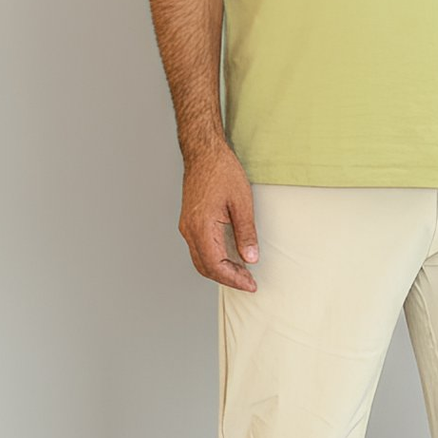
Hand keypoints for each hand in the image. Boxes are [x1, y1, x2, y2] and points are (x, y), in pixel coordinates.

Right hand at [180, 144, 259, 291]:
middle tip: (248, 282)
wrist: (204, 153)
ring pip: (200, 260)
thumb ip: (246, 233)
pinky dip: (213, 259)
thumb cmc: (222, 171)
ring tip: (241, 273)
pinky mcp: (189, 222)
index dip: (234, 279)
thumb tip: (250, 258)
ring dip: (220, 270)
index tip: (250, 284)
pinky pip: (199, 249)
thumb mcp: (242, 203)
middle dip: (227, 278)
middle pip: (205, 267)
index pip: (215, 265)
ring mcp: (187, 226)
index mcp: (201, 227)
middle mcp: (189, 230)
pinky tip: (229, 258)